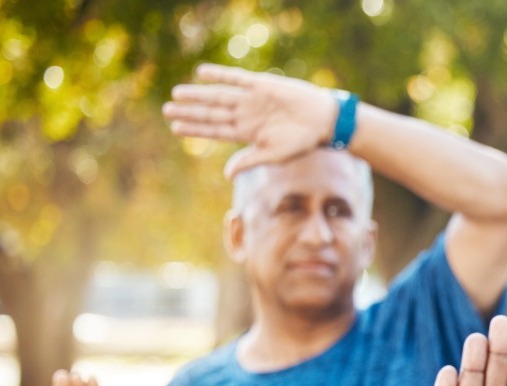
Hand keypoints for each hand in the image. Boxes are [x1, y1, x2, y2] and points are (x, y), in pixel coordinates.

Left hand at [163, 64, 339, 177]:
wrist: (324, 121)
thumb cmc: (302, 141)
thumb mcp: (274, 154)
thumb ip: (249, 160)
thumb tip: (227, 174)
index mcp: (246, 133)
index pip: (214, 130)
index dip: (195, 129)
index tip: (175, 128)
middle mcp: (245, 114)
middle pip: (211, 113)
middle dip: (190, 112)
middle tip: (166, 109)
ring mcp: (252, 99)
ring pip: (219, 96)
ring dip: (199, 95)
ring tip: (177, 93)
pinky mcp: (262, 85)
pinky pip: (237, 78)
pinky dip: (221, 75)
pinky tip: (202, 73)